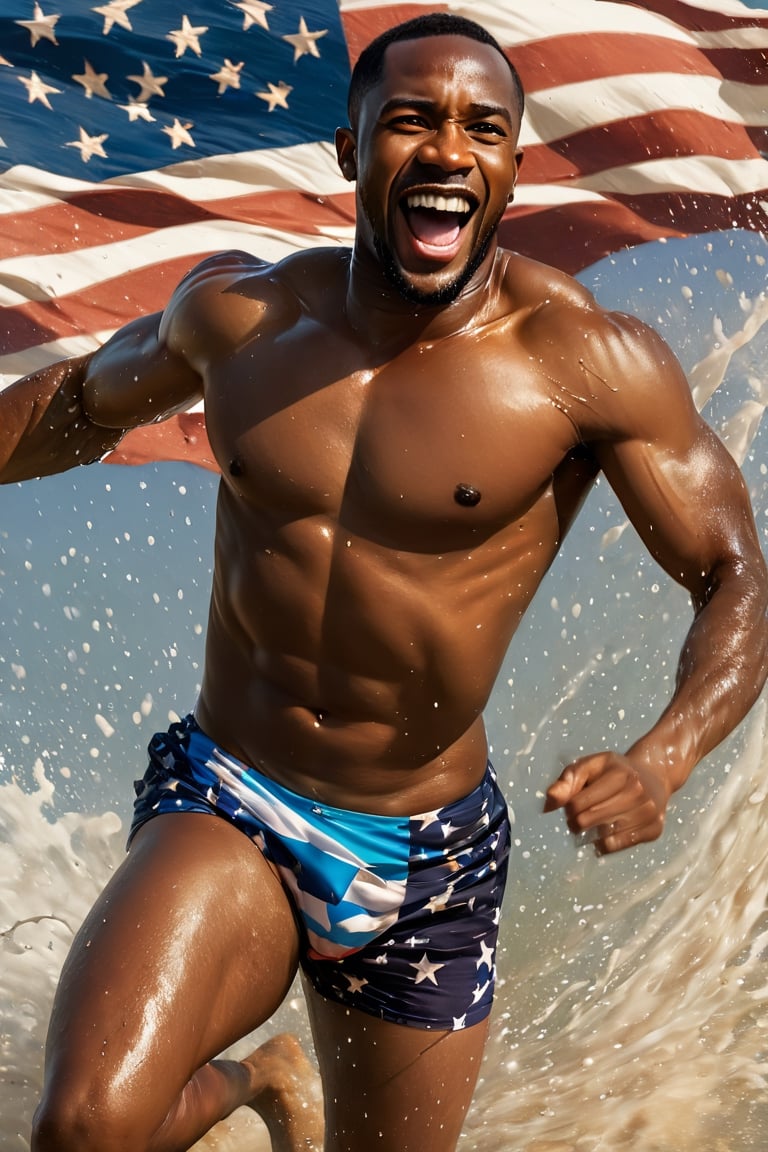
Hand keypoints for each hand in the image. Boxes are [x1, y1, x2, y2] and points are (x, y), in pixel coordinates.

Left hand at [543, 751, 671, 853]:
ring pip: (605, 836)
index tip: (570, 806)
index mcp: (620, 774)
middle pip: (590, 820)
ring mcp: (649, 813)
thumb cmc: (613, 771)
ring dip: (591, 834)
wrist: (654, 775)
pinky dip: (606, 844)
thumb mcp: (589, 766)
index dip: (568, 807)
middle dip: (577, 822)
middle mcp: (638, 793)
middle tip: (578, 818)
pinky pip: (619, 846)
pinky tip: (604, 834)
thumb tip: (551, 800)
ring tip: (592, 824)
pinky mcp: (655, 830)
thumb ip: (567, 780)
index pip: (579, 803)